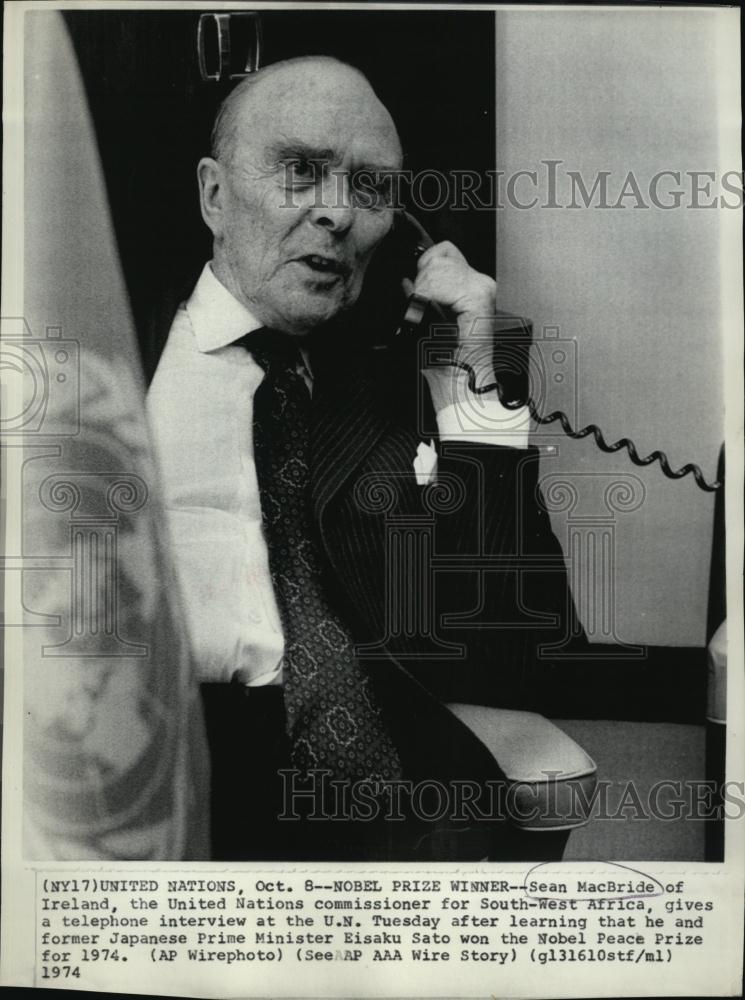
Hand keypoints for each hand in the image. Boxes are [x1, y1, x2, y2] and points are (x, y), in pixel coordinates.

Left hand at [402, 241, 496, 374]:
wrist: (460, 384)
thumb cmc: (444, 363)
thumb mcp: (425, 321)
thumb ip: (418, 296)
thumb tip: (405, 280)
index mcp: (470, 287)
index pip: (443, 251)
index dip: (423, 270)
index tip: (420, 297)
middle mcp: (480, 284)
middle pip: (440, 254)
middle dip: (423, 279)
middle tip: (426, 309)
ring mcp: (482, 288)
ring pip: (439, 264)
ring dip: (425, 290)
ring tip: (433, 315)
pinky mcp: (480, 296)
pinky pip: (441, 281)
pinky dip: (429, 297)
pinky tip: (436, 316)